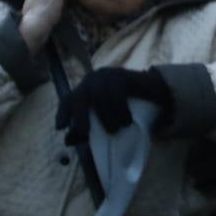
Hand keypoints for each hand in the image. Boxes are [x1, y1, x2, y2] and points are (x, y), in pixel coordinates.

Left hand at [56, 66, 172, 144]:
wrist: (155, 92)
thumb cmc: (127, 107)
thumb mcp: (104, 119)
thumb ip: (87, 129)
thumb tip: (67, 141)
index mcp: (85, 89)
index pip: (69, 99)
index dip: (63, 112)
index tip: (60, 128)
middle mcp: (92, 79)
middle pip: (80, 96)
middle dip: (80, 116)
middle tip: (85, 133)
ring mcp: (107, 74)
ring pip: (99, 97)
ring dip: (106, 117)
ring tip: (116, 129)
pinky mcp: (122, 74)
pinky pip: (116, 92)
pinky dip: (120, 109)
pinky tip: (127, 120)